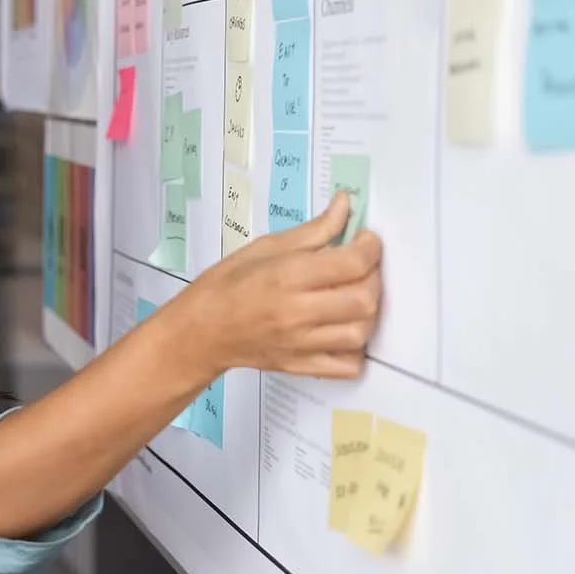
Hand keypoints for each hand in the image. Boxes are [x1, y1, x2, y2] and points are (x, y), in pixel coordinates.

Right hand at [189, 192, 383, 377]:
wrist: (201, 331)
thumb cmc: (227, 285)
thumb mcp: (265, 247)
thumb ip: (313, 231)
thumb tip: (344, 207)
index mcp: (288, 275)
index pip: (352, 263)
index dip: (370, 247)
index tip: (365, 240)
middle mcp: (298, 312)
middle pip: (364, 299)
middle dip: (373, 277)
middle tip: (361, 267)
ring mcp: (301, 343)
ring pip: (360, 333)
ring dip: (367, 312)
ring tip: (353, 296)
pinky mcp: (302, 366)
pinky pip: (347, 366)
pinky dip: (356, 350)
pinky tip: (344, 329)